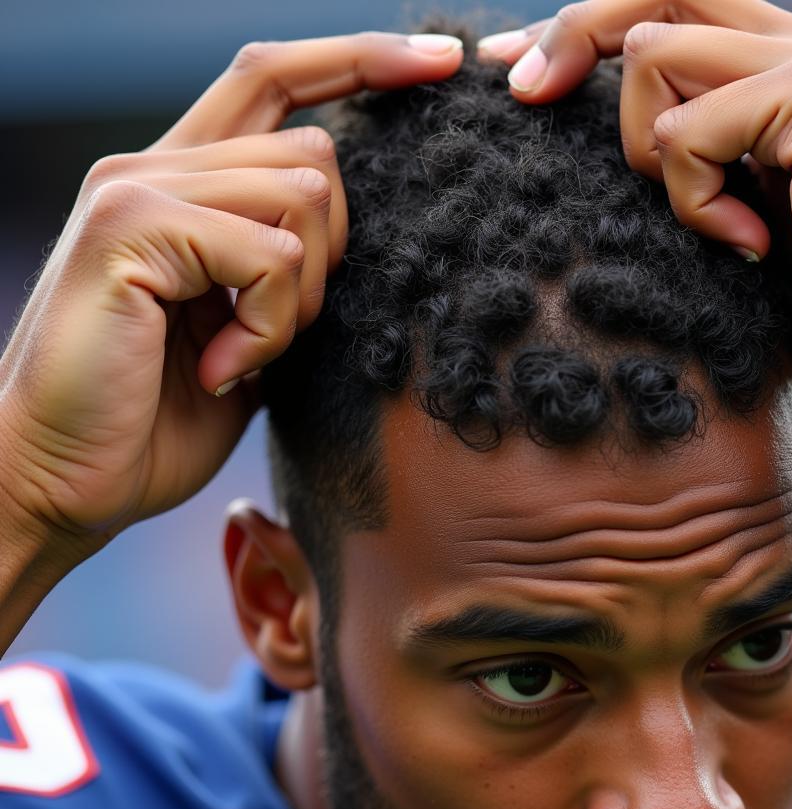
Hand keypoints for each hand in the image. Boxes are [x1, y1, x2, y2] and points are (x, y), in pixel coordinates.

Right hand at [0, 32, 462, 549]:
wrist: (65, 480)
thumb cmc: (153, 420)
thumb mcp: (240, 334)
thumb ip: (278, 272)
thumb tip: (341, 239)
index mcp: (182, 185)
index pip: (277, 80)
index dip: (362, 62)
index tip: (442, 62)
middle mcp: (155, 166)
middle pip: (315, 149)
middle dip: (333, 254)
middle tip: (280, 333)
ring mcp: (138, 188)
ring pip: (302, 194)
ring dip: (300, 299)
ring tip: (243, 357)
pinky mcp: (130, 227)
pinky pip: (270, 253)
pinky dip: (270, 326)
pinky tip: (223, 369)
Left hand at [478, 1, 791, 388]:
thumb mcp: (749, 211)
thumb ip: (702, 160)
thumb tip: (622, 149)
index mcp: (782, 62)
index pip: (665, 5)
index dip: (581, 30)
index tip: (519, 71)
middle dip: (569, 41)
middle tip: (523, 94)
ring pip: (651, 55)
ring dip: (650, 154)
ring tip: (709, 222)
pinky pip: (689, 130)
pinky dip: (693, 199)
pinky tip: (745, 242)